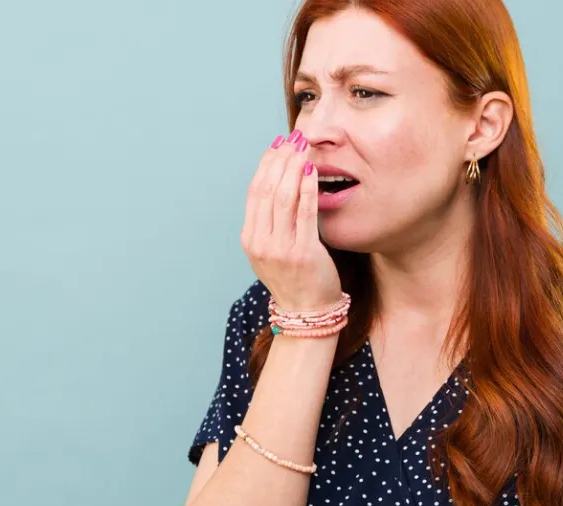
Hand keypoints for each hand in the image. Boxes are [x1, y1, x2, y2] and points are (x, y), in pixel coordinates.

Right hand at [241, 131, 342, 312]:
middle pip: (266, 189)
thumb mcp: (272, 250)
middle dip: (279, 159)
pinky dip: (307, 188)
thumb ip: (271, 222)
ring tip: (302, 147)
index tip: (277, 144)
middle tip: (293, 138)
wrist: (307, 311)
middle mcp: (260, 242)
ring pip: (282, 197)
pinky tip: (312, 170)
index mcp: (250, 238)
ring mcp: (279, 248)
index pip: (254, 191)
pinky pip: (304, 212)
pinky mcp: (303, 253)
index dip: (265, 164)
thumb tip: (278, 182)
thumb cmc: (296, 277)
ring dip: (292, 167)